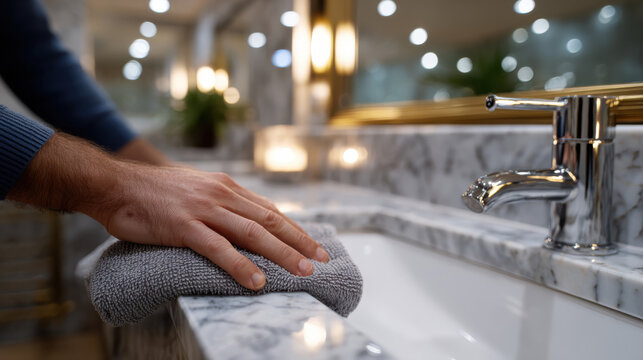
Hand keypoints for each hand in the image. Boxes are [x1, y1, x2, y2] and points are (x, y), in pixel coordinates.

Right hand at [95, 167, 328, 289]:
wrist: (114, 184)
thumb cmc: (154, 192)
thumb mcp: (196, 189)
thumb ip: (220, 204)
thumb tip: (243, 220)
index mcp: (226, 187)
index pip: (269, 210)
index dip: (295, 228)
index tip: (314, 245)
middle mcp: (221, 195)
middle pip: (269, 221)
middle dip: (299, 242)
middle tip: (321, 260)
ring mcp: (203, 209)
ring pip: (252, 233)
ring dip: (281, 254)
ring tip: (302, 272)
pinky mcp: (183, 226)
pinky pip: (218, 248)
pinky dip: (241, 265)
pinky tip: (256, 280)